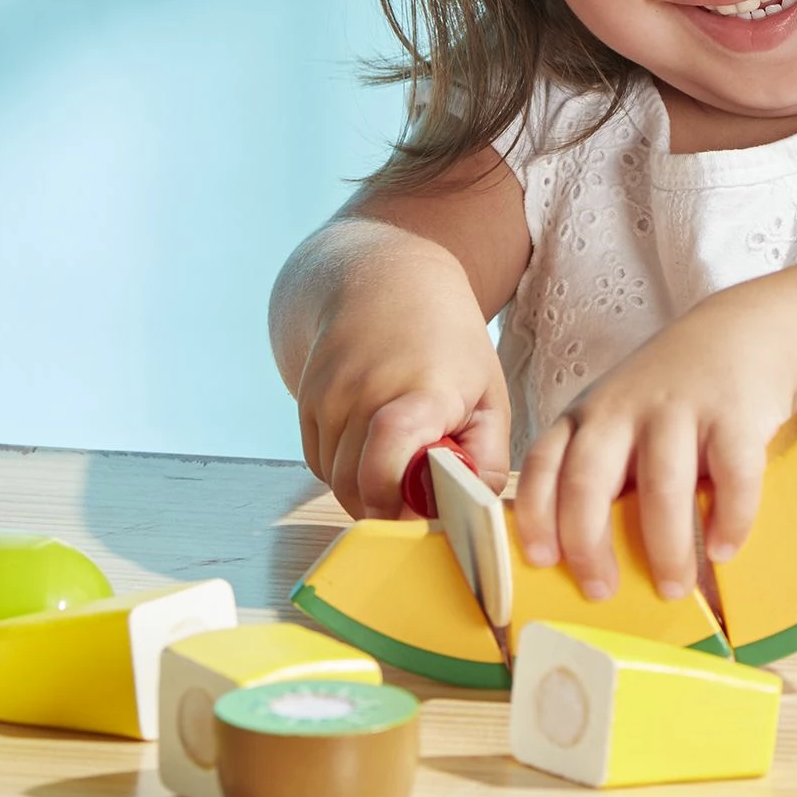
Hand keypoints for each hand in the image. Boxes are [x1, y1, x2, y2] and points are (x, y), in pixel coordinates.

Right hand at [294, 249, 509, 519]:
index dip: (395, 499)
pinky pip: (320, 463)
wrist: (386, 282)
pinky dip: (345, 468)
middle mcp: (365, 392)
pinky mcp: (306, 401)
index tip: (420, 512)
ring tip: (401, 457)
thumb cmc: (449, 344)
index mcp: (420, 391)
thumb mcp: (490, 397)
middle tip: (419, 492)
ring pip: (336, 481)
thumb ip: (485, 461)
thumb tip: (469, 514)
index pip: (388, 453)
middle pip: (358, 485)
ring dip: (366, 488)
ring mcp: (329, 396)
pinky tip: (373, 441)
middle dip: (388, 506)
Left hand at [511, 294, 796, 601]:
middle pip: (589, 481)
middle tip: (602, 592)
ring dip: (665, 547)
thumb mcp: (619, 419)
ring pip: (661, 486)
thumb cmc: (670, 396)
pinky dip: (729, 519)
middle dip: (589, 545)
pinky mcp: (735, 413)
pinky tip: (724, 549)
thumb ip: (601, 473)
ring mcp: (679, 408)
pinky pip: (732, 475)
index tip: (542, 562)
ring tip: (673, 588)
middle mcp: (622, 409)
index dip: (536, 516)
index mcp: (586, 416)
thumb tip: (589, 566)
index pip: (543, 465)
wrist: (741, 333)